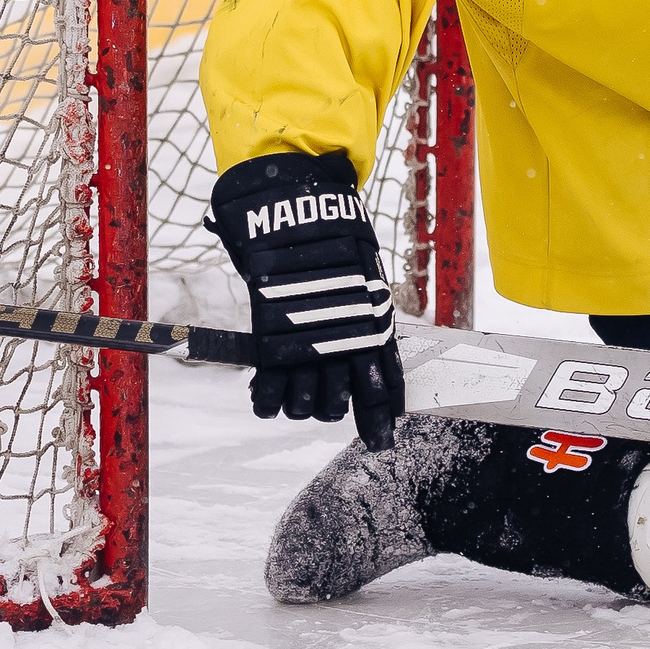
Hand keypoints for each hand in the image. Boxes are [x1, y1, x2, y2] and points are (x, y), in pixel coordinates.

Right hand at [207, 150, 406, 451]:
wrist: (299, 206)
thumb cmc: (335, 237)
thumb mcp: (365, 276)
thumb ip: (369, 314)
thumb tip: (374, 343)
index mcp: (373, 327)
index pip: (382, 389)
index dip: (379, 420)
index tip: (380, 442)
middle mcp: (345, 342)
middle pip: (338, 404)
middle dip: (329, 406)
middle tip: (320, 396)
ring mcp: (308, 343)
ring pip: (306, 405)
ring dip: (300, 405)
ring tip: (294, 393)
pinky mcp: (274, 338)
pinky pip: (269, 390)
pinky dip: (266, 401)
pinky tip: (266, 402)